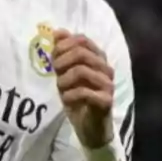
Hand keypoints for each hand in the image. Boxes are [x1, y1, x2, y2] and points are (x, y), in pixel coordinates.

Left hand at [52, 29, 114, 149]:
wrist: (89, 129)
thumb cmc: (78, 99)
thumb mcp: (66, 74)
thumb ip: (63, 53)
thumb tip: (57, 31)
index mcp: (98, 58)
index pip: (83, 40)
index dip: (64, 45)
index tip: (53, 57)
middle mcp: (106, 69)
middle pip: (81, 53)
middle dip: (62, 61)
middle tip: (56, 73)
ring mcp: (108, 85)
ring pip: (82, 70)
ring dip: (64, 79)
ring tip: (61, 88)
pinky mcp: (106, 101)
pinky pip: (84, 92)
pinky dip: (69, 95)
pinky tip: (67, 100)